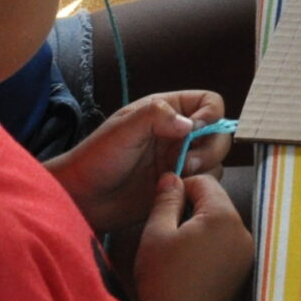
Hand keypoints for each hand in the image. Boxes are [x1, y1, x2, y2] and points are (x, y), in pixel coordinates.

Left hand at [47, 92, 232, 233]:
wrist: (81, 197)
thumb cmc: (97, 157)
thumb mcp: (123, 129)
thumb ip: (156, 117)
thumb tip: (191, 124)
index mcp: (167, 111)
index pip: (209, 103)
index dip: (210, 115)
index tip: (195, 131)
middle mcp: (178, 133)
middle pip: (218, 133)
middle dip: (209, 148)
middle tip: (186, 162)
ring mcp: (179, 160)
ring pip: (215, 159)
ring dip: (204, 167)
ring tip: (178, 177)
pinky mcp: (177, 185)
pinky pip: (203, 183)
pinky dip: (197, 186)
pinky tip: (175, 191)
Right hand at [132, 169, 253, 300]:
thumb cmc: (163, 280)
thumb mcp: (156, 233)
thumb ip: (166, 199)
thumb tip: (172, 176)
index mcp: (224, 216)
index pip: (205, 182)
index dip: (181, 188)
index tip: (163, 205)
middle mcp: (243, 232)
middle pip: (216, 203)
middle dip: (192, 209)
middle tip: (167, 230)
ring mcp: (246, 254)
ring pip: (221, 225)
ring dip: (201, 228)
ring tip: (176, 250)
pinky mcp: (242, 272)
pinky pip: (226, 245)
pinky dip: (209, 246)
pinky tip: (189, 264)